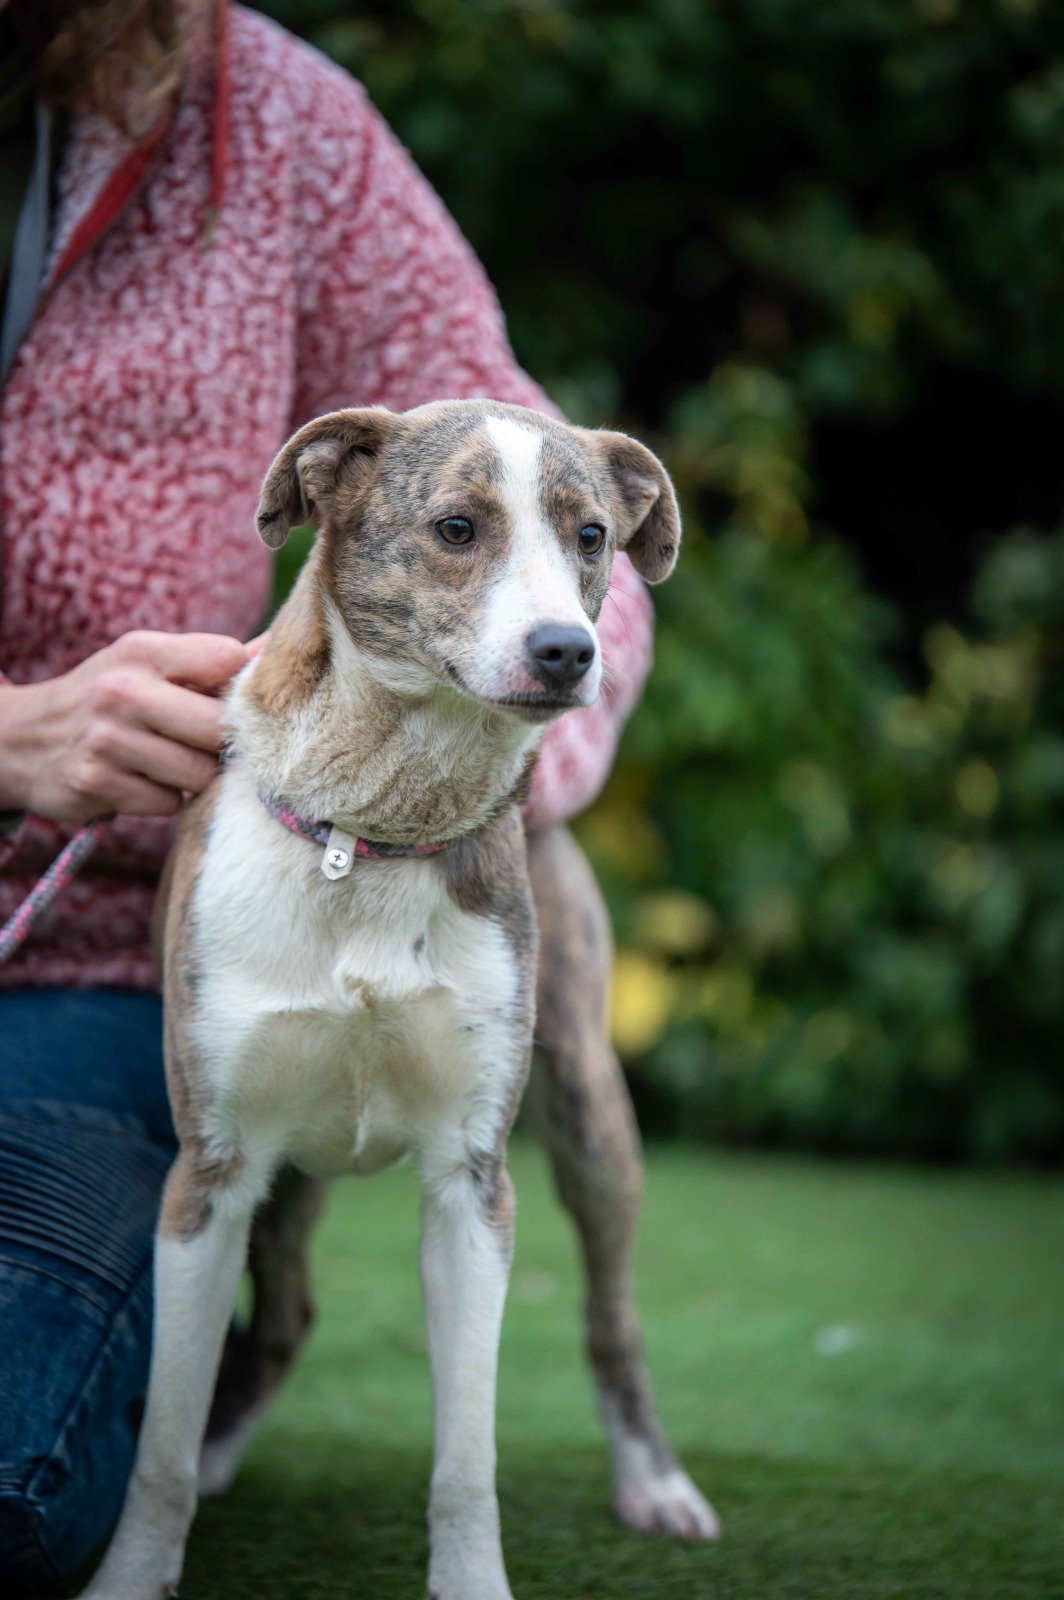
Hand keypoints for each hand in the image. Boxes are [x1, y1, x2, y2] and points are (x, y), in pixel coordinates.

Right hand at [0, 631, 250, 822]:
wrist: (23, 739)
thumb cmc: (108, 699)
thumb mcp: (148, 663)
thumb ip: (211, 662)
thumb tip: (275, 649)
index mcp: (143, 651)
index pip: (230, 660)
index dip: (240, 687)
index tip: (225, 700)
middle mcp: (123, 691)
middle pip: (221, 726)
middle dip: (220, 742)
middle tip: (200, 741)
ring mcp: (108, 739)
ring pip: (200, 773)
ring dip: (192, 776)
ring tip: (165, 760)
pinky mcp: (97, 783)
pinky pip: (170, 803)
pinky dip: (164, 799)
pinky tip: (140, 781)